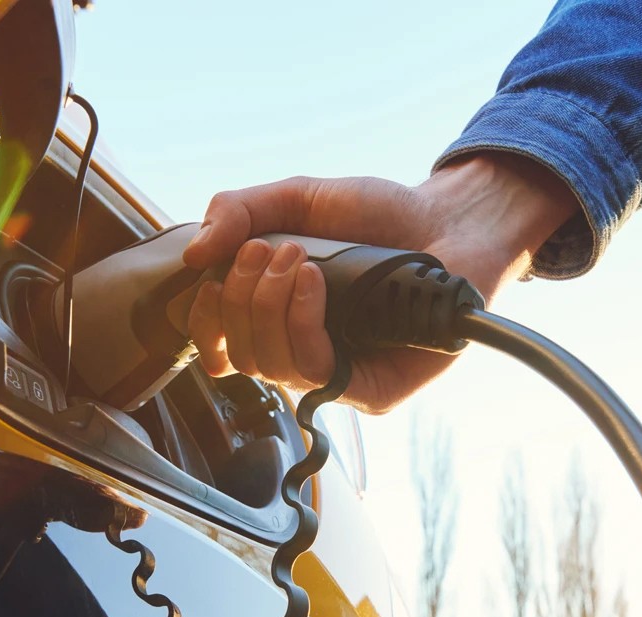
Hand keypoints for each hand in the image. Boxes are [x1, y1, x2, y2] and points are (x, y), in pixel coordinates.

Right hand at [172, 153, 577, 412]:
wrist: (448, 219)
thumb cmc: (377, 214)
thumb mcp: (296, 199)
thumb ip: (239, 211)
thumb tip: (193, 256)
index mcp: (277, 318)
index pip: (220, 347)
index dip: (204, 322)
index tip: (210, 280)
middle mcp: (303, 352)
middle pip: (238, 356)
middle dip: (241, 298)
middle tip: (268, 251)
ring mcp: (338, 374)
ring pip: (270, 367)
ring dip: (268, 306)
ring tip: (297, 259)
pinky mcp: (371, 391)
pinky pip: (316, 373)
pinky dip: (302, 322)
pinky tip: (316, 282)